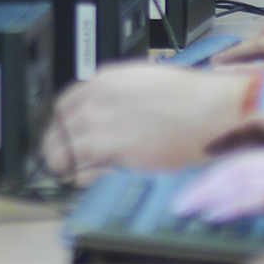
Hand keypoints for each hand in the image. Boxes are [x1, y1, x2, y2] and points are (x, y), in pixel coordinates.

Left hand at [43, 59, 244, 177]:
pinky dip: (89, 183)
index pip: (60, 109)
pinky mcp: (112, 157)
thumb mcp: (141, 81)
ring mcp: (99, 132)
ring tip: (89, 176)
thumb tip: (104, 111)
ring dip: (73, 170)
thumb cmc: (188, 97)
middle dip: (61, 152)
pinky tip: (103, 182)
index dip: (64, 127)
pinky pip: (84, 176)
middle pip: (55, 136)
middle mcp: (92, 106)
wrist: (209, 111)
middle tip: (72, 163)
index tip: (70, 138)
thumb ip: (114, 95)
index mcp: (99, 83)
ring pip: (62, 160)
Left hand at [175, 142, 263, 236]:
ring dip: (209, 193)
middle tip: (183, 203)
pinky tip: (214, 215)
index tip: (200, 186)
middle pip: (241, 164)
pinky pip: (260, 195)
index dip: (222, 169)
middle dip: (207, 183)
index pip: (253, 157)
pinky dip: (232, 204)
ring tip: (187, 210)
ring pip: (243, 175)